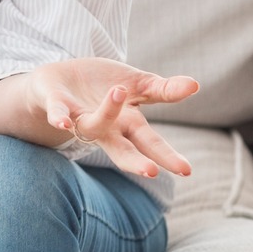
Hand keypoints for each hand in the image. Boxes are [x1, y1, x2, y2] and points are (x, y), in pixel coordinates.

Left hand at [0, 58, 200, 178]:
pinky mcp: (57, 104)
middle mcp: (106, 127)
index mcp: (128, 123)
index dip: (166, 155)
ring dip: (107, 113)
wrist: (59, 80)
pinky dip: (60, 118)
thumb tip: (195, 84)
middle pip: (124, 148)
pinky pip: (58, 113)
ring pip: (94, 126)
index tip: (185, 171)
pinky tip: (63, 123)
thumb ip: (164, 89)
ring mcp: (81, 117)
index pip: (150, 141)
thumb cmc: (103, 85)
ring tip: (119, 92)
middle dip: (137, 160)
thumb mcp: (139, 84)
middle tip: (152, 171)